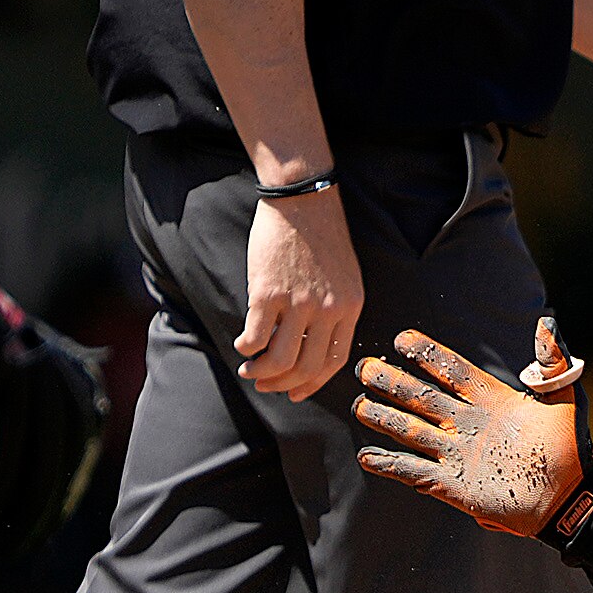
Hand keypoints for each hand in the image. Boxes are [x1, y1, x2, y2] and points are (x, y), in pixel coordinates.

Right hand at [239, 186, 363, 399]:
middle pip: (306, 367)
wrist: (303, 200)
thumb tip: (311, 342)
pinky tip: (242, 345)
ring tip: (249, 370)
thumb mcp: (343, 276)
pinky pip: (255, 337)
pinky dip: (246, 348)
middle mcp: (328, 309)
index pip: (335, 360)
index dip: (314, 383)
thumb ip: (333, 308)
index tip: (297, 392)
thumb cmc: (319, 235)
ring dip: (260, 373)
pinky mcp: (268, 293)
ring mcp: (298, 303)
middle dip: (283, 385)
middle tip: (265, 385)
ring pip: (280, 360)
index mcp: (350, 306)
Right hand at [355, 319, 592, 535]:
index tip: (403, 339)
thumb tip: (546, 322)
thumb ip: (553, 360)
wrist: (570, 497)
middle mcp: (468, 423)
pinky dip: (391, 465)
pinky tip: (368, 455)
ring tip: (359, 405)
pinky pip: (414, 471)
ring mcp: (458, 453)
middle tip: (366, 368)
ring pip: (412, 431)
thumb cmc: (571, 448)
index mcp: (490, 399)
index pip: (451, 370)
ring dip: (385, 418)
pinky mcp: (453, 484)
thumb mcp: (565, 397)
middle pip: (421, 398)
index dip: (428, 355)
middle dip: (393, 383)